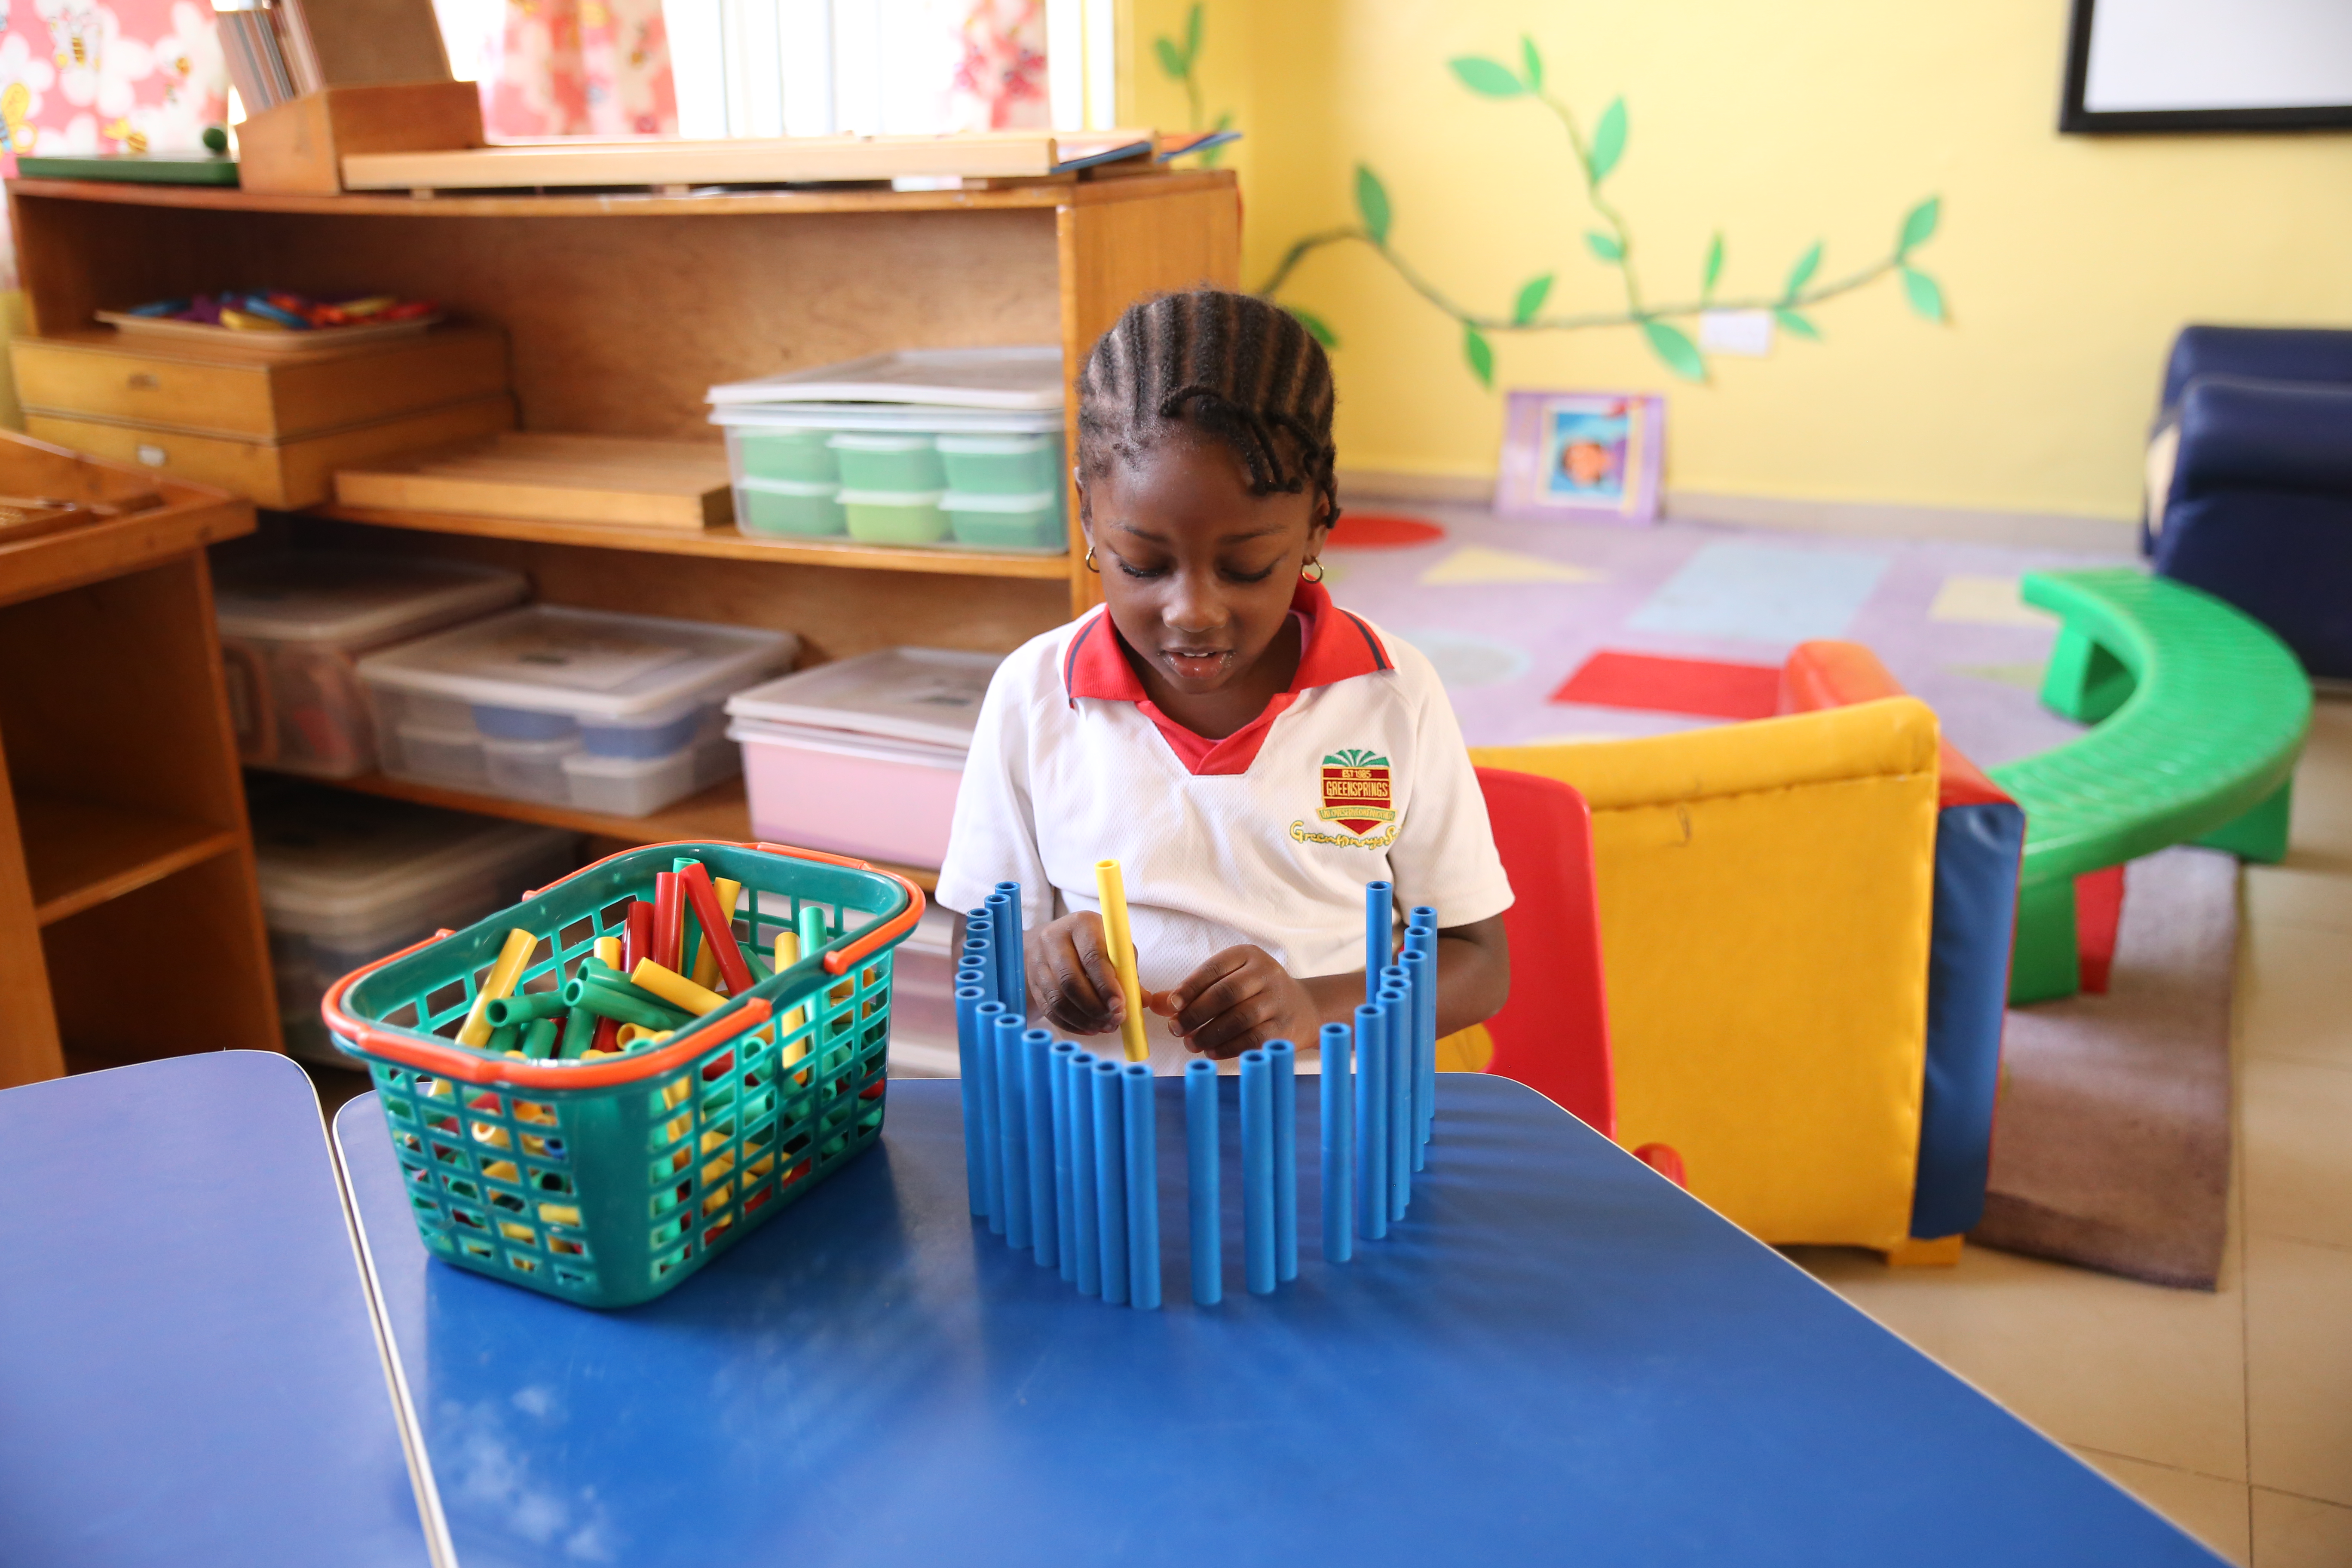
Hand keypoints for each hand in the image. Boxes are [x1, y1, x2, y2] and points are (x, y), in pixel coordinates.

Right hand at [1027, 912, 1135, 1037]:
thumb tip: (1142, 1000)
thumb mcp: (1116, 951)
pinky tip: (1089, 1028)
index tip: (1120, 1006)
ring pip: (1058, 999)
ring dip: (1084, 1019)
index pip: (1092, 956)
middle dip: (1095, 1007)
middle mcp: (1054, 938)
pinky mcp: (1032, 981)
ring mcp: (1038, 960)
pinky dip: (1071, 1024)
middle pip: (1071, 980)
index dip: (1107, 985)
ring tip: (1104, 1027)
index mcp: (1082, 924)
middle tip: (1114, 1021)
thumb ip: (1129, 974)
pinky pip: (1049, 1010)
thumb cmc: (1096, 946)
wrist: (1057, 942)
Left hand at [1161, 945, 1319, 1059]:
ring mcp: (1278, 1000)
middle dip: (1196, 1013)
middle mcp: (1266, 973)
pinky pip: (1252, 1039)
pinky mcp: (1284, 1027)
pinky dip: (1228, 1047)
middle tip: (1176, 1029)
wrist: (1303, 1008)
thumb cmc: (1253, 993)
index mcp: (1248, 955)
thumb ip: (1191, 991)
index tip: (1172, 1004)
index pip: (1214, 969)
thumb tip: (1153, 1003)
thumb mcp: (1226, 981)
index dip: (1190, 987)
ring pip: (1239, 1018)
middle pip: (1226, 993)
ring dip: (1209, 1033)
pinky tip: (1211, 1052)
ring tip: (1191, 1043)